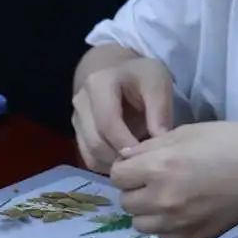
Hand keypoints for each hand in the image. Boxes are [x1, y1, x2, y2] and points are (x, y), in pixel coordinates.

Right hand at [73, 56, 174, 172]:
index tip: (148, 157)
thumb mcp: (157, 82)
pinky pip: (90, 159)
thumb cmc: (141, 77)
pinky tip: (127, 160)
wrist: (120, 73)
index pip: (107, 122)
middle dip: (121, 157)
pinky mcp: (78, 134)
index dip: (127, 144)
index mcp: (98, 84)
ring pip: (91, 155)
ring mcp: (76, 119)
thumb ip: (160, 111)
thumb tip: (160, 145)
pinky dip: (108, 165)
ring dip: (115, 164)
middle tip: (145, 163)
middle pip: (96, 142)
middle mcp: (81, 101)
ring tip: (138, 162)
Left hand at [111, 122, 237, 237]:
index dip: (127, 167)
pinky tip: (183, 211)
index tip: (140, 163)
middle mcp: (163, 200)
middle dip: (135, 189)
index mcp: (160, 168)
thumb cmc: (231, 142)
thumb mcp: (187, 132)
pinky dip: (166, 226)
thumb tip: (126, 158)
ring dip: (147, 211)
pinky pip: (163, 237)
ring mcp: (178, 224)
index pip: (117, 176)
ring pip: (140, 224)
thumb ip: (151, 147)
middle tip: (154, 179)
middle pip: (125, 202)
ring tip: (167, 197)